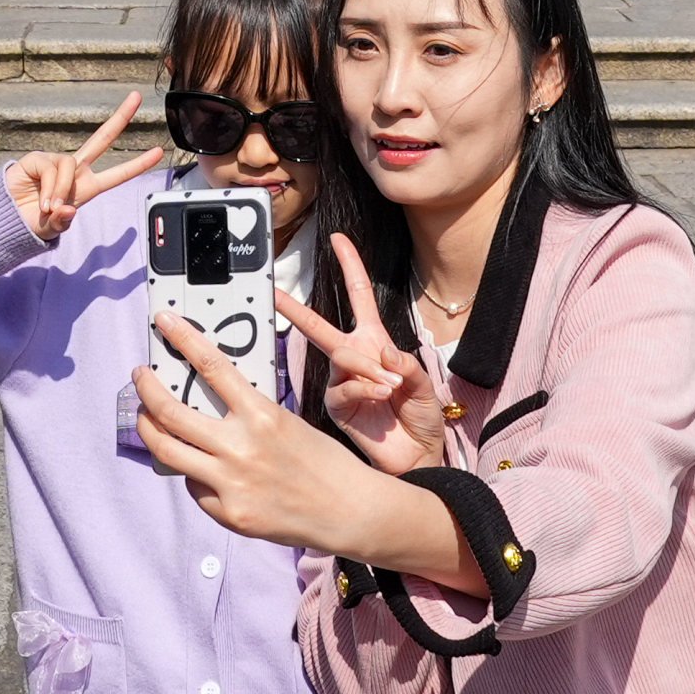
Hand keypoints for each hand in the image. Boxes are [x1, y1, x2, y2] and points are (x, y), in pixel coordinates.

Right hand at [3, 90, 167, 243]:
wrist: (7, 218)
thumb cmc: (34, 221)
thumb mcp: (53, 228)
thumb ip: (62, 221)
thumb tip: (68, 208)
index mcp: (87, 187)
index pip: (117, 174)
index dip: (138, 163)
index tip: (159, 152)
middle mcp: (75, 171)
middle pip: (101, 139)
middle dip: (119, 118)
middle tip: (136, 97)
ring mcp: (56, 162)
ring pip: (70, 165)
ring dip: (62, 190)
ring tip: (49, 207)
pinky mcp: (38, 159)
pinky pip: (52, 169)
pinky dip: (50, 188)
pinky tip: (42, 201)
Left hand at [135, 314, 418, 552]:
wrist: (349, 511)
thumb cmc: (324, 461)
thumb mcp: (287, 421)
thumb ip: (247, 412)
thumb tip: (206, 399)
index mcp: (261, 415)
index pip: (211, 366)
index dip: (182, 340)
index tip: (164, 323)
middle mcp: (241, 448)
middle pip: (170, 413)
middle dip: (146, 389)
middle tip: (139, 376)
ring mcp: (231, 484)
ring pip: (166, 451)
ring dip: (148, 429)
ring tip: (145, 417)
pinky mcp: (229, 514)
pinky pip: (194, 487)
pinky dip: (192, 473)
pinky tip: (200, 468)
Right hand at [277, 239, 449, 473]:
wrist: (418, 454)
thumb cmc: (420, 416)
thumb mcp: (422, 383)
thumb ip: (405, 365)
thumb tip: (382, 354)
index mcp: (374, 342)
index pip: (359, 296)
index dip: (350, 266)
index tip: (338, 239)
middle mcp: (353, 357)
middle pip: (318, 325)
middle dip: (294, 307)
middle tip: (272, 291)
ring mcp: (342, 382)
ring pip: (342, 357)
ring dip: (368, 369)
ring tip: (390, 387)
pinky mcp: (338, 407)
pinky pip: (344, 388)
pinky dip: (365, 388)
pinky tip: (382, 397)